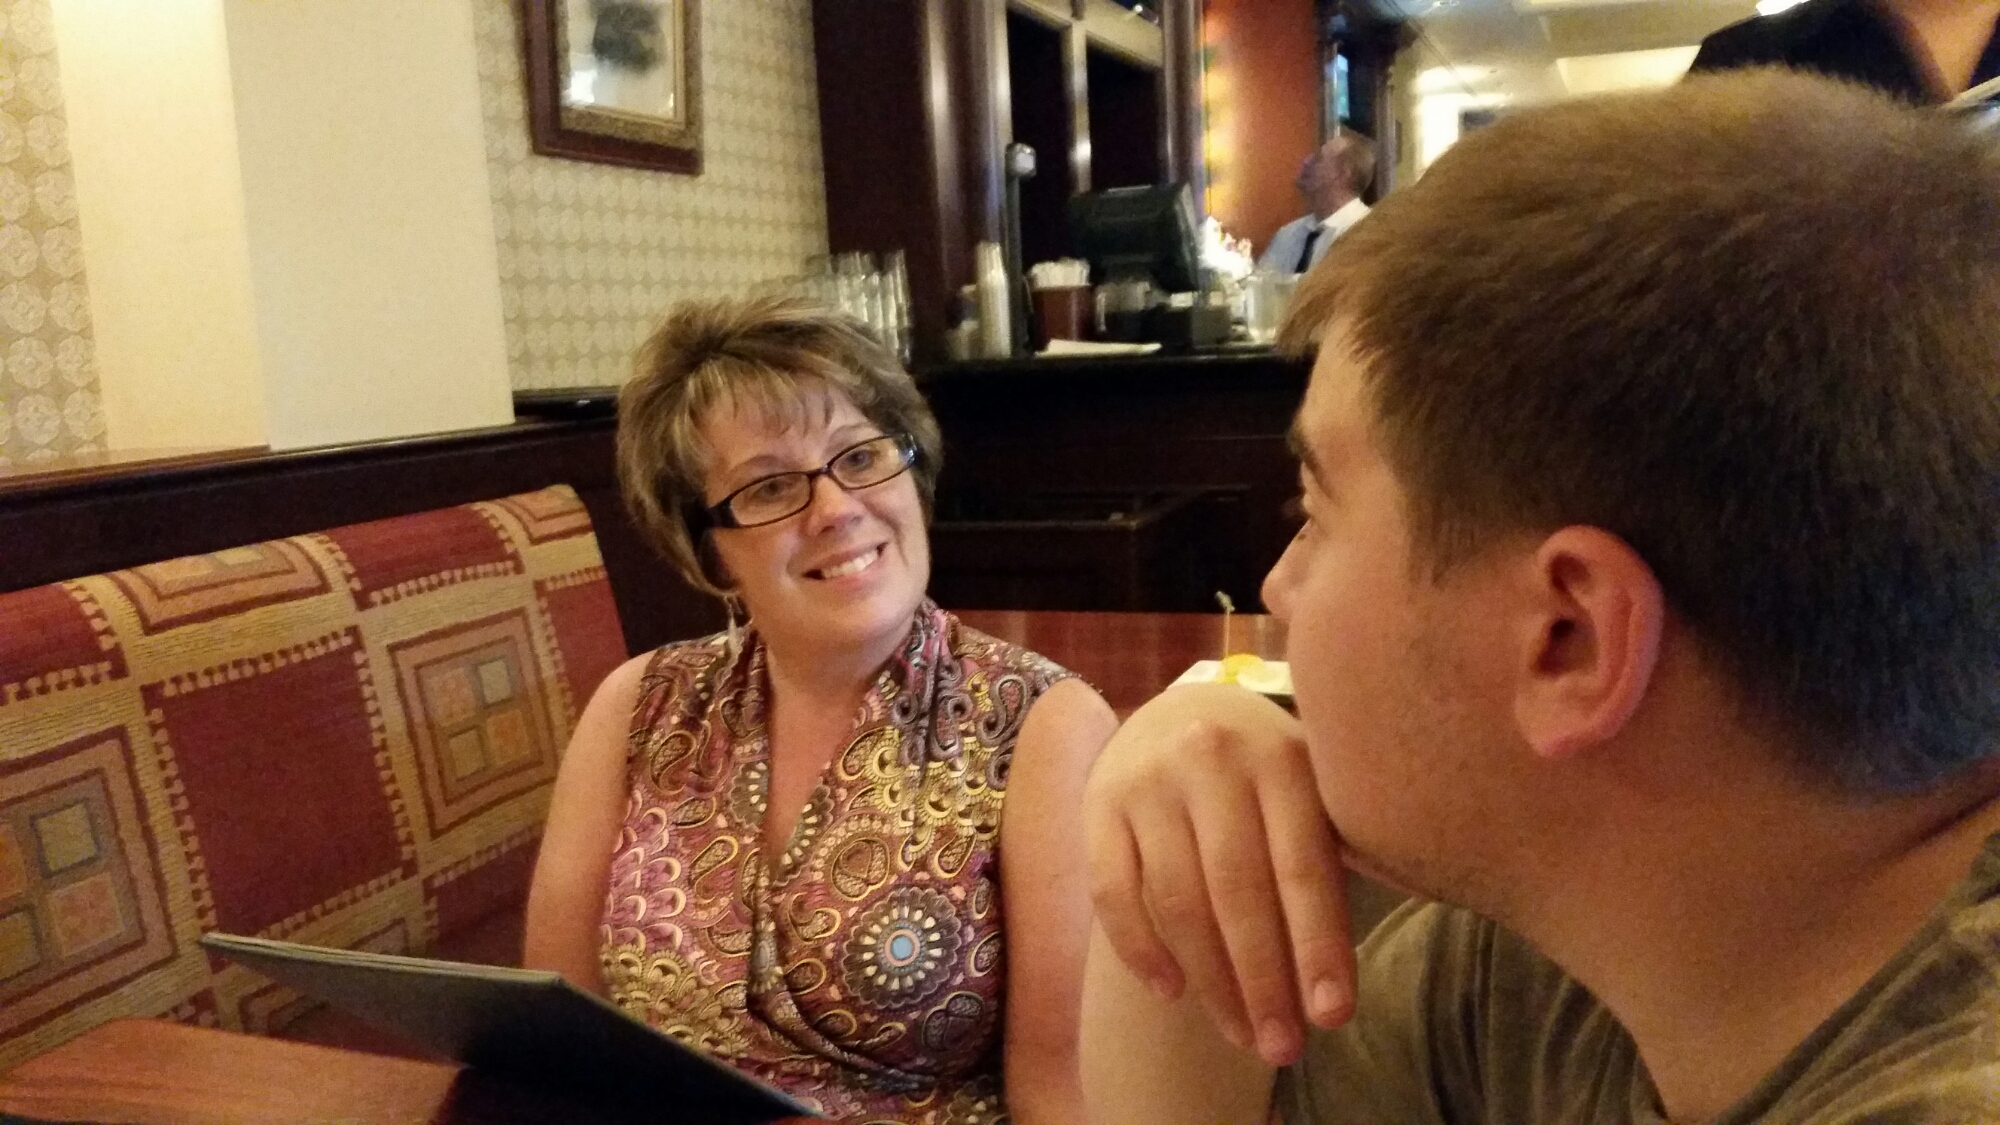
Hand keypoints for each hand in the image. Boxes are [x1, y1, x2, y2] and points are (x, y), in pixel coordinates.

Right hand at [1083, 683, 1356, 1066]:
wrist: (1179, 710)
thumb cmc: (1266, 772)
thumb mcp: (1312, 783)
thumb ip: (1343, 838)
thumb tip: (1419, 893)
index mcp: (1281, 758)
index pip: (1303, 867)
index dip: (1318, 946)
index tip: (1333, 1017)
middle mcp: (1211, 759)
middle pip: (1238, 891)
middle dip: (1264, 981)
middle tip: (1284, 1048)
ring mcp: (1148, 780)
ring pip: (1177, 900)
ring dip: (1211, 981)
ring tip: (1242, 1034)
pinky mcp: (1099, 803)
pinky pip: (1114, 893)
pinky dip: (1141, 951)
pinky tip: (1173, 992)